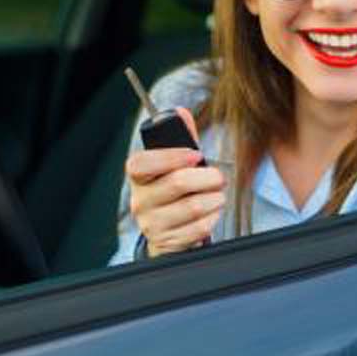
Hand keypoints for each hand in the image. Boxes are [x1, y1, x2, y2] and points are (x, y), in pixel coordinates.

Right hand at [125, 107, 225, 256]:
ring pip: (194, 207)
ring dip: (215, 199)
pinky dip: (213, 218)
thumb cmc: (173, 192)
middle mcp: (140, 201)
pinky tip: (211, 213)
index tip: (195, 155)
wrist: (166, 233)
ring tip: (217, 196)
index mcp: (138, 177)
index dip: (172, 156)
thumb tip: (181, 111)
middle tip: (218, 177)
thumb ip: (181, 139)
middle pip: (178, 183)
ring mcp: (152, 224)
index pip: (142, 163)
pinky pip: (199, 228)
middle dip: (208, 177)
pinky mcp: (167, 243)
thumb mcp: (175, 165)